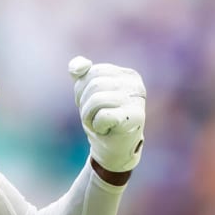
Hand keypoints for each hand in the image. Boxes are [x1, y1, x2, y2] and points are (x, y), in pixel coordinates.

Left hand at [68, 56, 144, 173]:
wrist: (113, 147)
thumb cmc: (101, 117)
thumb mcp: (88, 92)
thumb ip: (82, 74)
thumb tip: (76, 67)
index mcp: (127, 74)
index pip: (93, 72)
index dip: (83, 89)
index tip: (92, 103)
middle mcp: (136, 84)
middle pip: (94, 84)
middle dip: (85, 104)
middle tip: (95, 116)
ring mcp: (138, 100)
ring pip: (96, 100)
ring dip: (89, 116)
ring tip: (100, 123)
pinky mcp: (136, 117)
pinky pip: (103, 116)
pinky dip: (98, 125)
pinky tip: (107, 129)